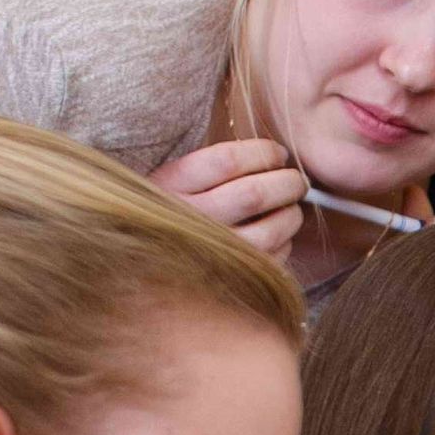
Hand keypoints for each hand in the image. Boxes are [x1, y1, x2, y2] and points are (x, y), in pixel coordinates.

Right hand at [150, 139, 307, 258]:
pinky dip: (283, 244)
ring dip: (291, 215)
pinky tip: (276, 237)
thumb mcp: (171, 182)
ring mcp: (209, 256)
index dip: (263, 152)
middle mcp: (189, 221)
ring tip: (291, 208)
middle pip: (255, 194)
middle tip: (296, 181)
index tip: (278, 153)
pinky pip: (271, 260)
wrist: (137, 270)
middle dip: (288, 182)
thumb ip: (209, 168)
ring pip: (270, 231)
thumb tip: (273, 157)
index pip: (228, 160)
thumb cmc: (167, 214)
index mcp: (170, 186)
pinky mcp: (229, 282)